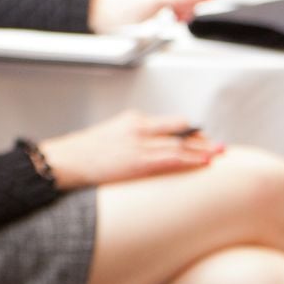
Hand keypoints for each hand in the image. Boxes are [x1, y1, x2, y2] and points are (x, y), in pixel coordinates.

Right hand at [37, 110, 222, 189]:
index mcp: (131, 121)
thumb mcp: (107, 139)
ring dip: (203, 150)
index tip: (201, 139)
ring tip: (220, 153)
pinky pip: (172, 159)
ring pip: (180, 145)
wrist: (63, 160)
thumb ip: (127, 141)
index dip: (188, 132)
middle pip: (179, 130)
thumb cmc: (79, 154)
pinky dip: (191, 160)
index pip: (168, 123)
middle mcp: (138, 128)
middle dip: (200, 139)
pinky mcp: (138, 160)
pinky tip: (205, 162)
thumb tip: (140, 153)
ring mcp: (139, 144)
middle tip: (218, 146)